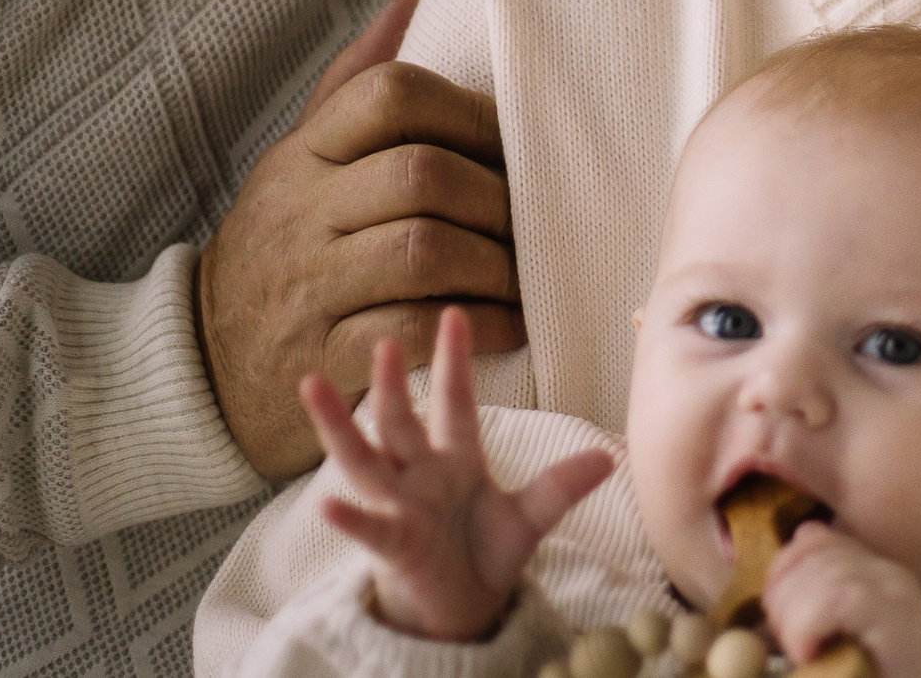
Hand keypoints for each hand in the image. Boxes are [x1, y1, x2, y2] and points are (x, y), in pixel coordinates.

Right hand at [200, 0, 526, 477]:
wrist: (202, 365)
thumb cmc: (283, 246)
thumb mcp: (299, 160)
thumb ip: (353, 82)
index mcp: (302, 154)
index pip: (389, 93)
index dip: (470, 112)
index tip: (513, 144)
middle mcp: (299, 213)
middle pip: (420, 174)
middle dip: (496, 197)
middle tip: (538, 220)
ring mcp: (307, 287)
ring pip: (421, 252)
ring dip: (496, 264)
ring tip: (529, 274)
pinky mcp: (320, 358)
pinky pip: (409, 331)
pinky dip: (475, 325)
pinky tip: (512, 326)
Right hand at [305, 306, 612, 642]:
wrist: (462, 607)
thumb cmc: (483, 552)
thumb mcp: (528, 517)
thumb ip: (560, 487)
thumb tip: (609, 457)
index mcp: (456, 458)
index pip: (455, 401)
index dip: (454, 360)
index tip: (454, 314)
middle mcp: (420, 475)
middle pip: (401, 421)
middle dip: (393, 383)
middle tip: (387, 342)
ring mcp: (401, 507)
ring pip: (366, 460)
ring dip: (339, 426)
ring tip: (312, 385)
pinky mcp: (393, 547)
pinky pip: (370, 529)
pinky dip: (350, 518)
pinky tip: (328, 502)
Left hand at [765, 521, 920, 677]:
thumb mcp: (837, 637)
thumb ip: (818, 593)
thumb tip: (801, 534)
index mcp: (873, 574)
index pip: (815, 538)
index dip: (782, 568)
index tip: (774, 614)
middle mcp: (890, 575)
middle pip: (815, 554)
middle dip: (782, 596)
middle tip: (786, 642)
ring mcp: (898, 594)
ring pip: (823, 577)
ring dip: (793, 618)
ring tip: (802, 653)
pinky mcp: (897, 619)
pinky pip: (836, 600)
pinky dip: (807, 628)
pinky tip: (809, 655)